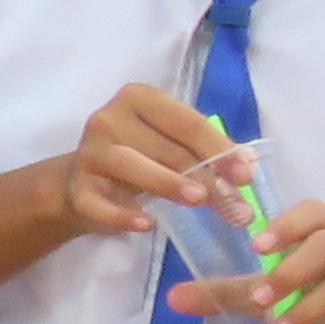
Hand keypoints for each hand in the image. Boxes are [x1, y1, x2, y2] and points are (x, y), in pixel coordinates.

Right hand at [53, 83, 229, 237]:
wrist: (85, 183)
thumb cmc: (139, 157)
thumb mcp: (171, 145)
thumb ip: (204, 151)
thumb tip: (245, 167)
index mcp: (138, 98)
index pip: (186, 122)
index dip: (219, 148)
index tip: (247, 175)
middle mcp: (109, 119)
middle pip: (165, 147)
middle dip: (204, 176)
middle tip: (234, 203)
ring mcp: (89, 153)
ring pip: (131, 165)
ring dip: (167, 183)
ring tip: (198, 201)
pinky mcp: (77, 188)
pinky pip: (100, 203)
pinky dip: (122, 215)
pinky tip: (146, 225)